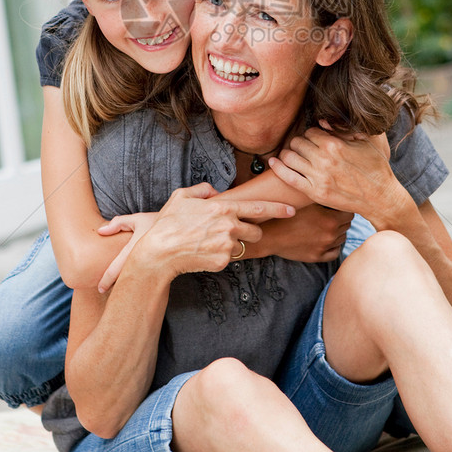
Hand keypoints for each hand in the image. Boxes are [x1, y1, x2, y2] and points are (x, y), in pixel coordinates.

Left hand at [96, 212, 159, 292]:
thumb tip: (100, 231)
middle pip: (125, 281)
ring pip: (135, 283)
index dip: (106, 281)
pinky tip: (136, 284)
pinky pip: (145, 281)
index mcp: (134, 250)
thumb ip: (118, 223)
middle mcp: (142, 262)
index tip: (100, 289)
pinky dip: (138, 283)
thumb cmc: (157, 223)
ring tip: (120, 291)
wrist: (182, 229)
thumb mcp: (137, 219)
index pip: (115, 270)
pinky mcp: (159, 271)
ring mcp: (151, 269)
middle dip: (115, 288)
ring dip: (127, 287)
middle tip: (104, 292)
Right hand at [100, 183, 294, 290]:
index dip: (278, 208)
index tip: (292, 209)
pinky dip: (220, 255)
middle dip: (250, 230)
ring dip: (234, 243)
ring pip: (243, 245)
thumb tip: (214, 191)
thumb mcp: (182, 196)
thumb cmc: (169, 223)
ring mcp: (227, 245)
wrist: (160, 252)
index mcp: (223, 207)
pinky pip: (229, 257)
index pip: (259, 207)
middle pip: (256, 230)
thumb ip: (202, 190)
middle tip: (233, 231)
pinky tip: (204, 251)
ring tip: (211, 241)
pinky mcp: (223, 261)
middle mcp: (229, 226)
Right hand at [260, 203, 353, 263]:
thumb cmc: (285, 213)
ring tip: (327, 224)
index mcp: (330, 220)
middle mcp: (330, 235)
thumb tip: (335, 188)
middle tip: (332, 212)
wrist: (270, 234)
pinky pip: (335, 252)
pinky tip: (327, 239)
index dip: (343, 206)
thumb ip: (321, 194)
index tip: (337, 203)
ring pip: (342, 237)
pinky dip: (334, 245)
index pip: (350, 212)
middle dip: (342, 217)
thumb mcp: (304, 200)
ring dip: (338, 231)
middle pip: (347, 224)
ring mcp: (324, 247)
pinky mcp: (317, 257)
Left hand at [269, 125, 404, 220]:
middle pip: (297, 142)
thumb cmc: (376, 168)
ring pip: (290, 158)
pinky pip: (288, 178)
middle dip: (299, 143)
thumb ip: (345, 128)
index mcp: (335, 145)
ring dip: (289, 154)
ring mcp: (318, 177)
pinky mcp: (315, 193)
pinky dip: (278, 168)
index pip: (310, 131)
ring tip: (293, 155)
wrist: (381, 198)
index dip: (311, 134)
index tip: (315, 139)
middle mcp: (324, 160)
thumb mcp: (367, 141)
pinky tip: (273, 162)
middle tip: (303, 147)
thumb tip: (323, 121)